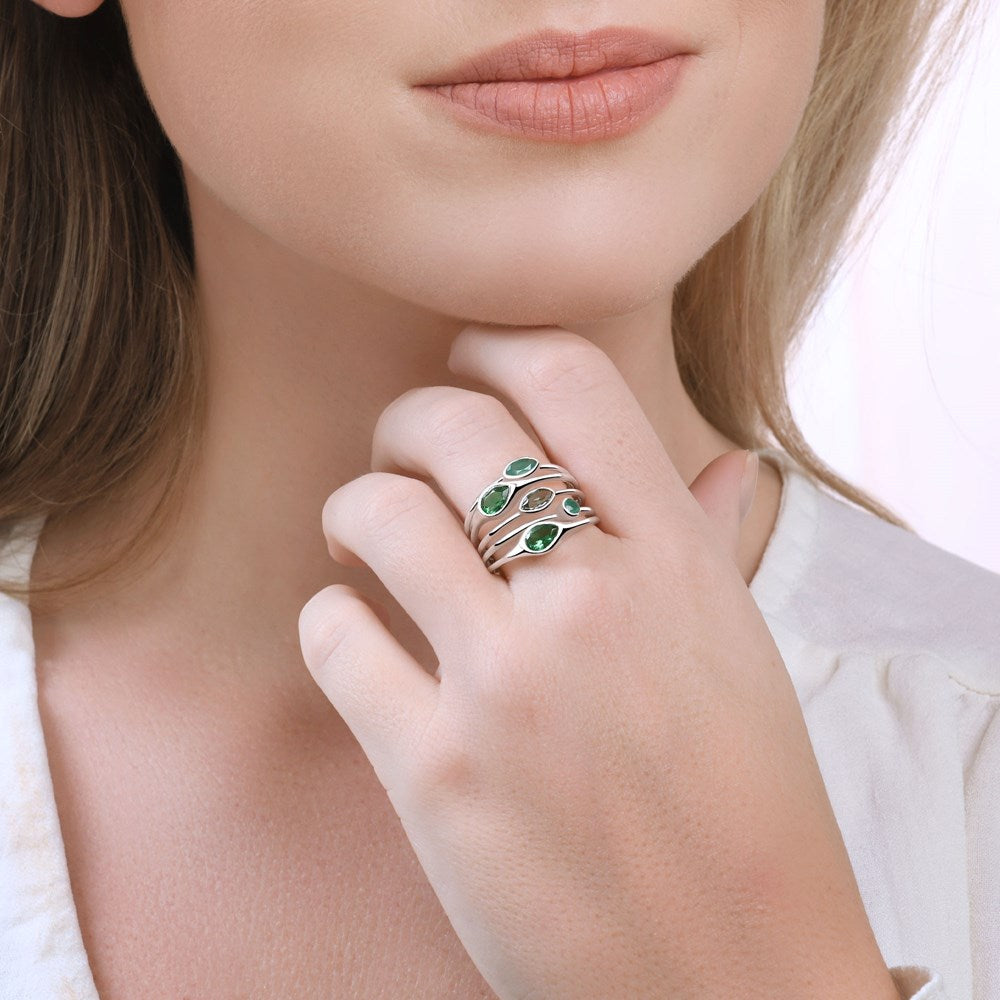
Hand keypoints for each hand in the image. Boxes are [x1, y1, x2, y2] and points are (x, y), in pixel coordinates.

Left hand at [298, 324, 898, 999]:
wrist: (735, 976)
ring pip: (378, 512)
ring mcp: (512, 683)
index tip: (468, 367)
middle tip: (400, 459)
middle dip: (406, 424)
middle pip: (455, 427)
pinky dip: (330, 619)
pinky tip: (359, 642)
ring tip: (361, 542)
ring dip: (353, 511)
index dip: (498, 347)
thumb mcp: (741, 655)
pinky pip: (334, 632)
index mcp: (679, 562)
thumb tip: (727, 463)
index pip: (571, 381)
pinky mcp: (437, 771)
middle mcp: (596, 600)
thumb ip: (712, 544)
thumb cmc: (745, 809)